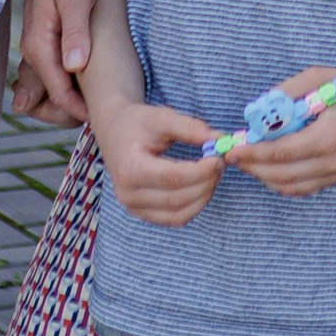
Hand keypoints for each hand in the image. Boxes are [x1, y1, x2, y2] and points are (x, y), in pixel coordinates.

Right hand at [13, 0, 95, 121]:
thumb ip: (76, 33)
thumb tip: (75, 67)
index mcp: (39, 44)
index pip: (56, 92)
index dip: (78, 110)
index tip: (101, 118)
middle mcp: (31, 50)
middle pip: (45, 99)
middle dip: (68, 113)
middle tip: (99, 116)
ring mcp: (36, 46)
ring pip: (44, 89)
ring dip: (64, 103)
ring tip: (93, 107)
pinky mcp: (43, 40)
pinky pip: (48, 74)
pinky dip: (62, 87)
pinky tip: (83, 87)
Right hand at [103, 100, 225, 223]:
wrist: (115, 133)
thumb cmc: (138, 123)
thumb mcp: (161, 117)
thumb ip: (190, 128)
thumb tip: (221, 139)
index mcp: (130, 169)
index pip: (172, 178)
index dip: (200, 171)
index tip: (219, 158)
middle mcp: (129, 194)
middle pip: (178, 199)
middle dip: (206, 182)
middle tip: (221, 163)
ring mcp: (134, 208)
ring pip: (180, 214)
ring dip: (204, 196)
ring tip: (212, 173)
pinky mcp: (143, 214)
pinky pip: (175, 219)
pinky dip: (194, 205)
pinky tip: (202, 185)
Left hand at [241, 65, 335, 199]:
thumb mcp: (319, 77)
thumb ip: (287, 92)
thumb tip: (257, 109)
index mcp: (328, 136)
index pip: (280, 153)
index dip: (252, 154)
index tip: (231, 150)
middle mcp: (333, 161)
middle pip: (281, 174)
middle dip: (252, 166)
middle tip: (233, 156)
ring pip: (290, 186)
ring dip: (264, 177)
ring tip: (248, 162)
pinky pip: (303, 188)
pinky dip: (282, 182)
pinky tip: (270, 169)